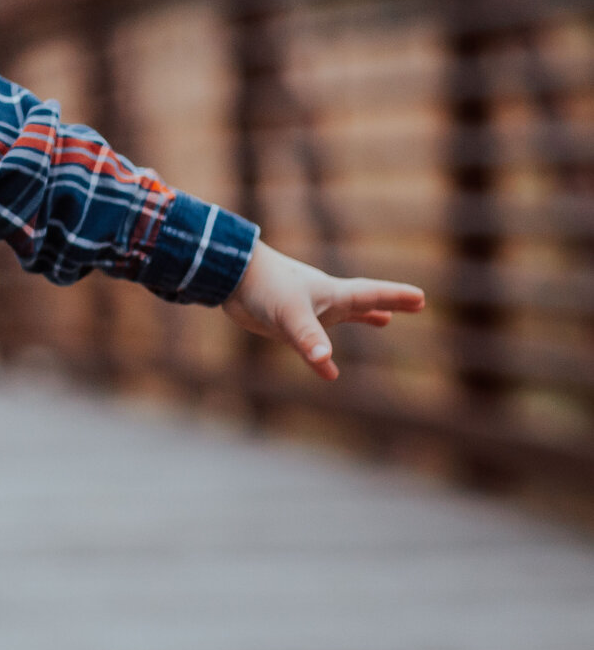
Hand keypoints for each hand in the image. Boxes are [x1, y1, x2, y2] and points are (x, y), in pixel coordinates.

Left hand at [220, 240, 425, 380]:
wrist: (228, 276)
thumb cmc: (263, 287)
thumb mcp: (290, 314)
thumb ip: (308, 338)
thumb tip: (324, 362)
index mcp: (332, 293)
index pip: (372, 294)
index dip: (396, 296)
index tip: (421, 298)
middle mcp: (323, 300)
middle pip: (363, 302)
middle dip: (388, 302)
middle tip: (413, 302)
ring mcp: (306, 310)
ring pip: (341, 316)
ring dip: (362, 317)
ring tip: (384, 320)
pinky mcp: (287, 323)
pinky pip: (313, 342)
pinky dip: (323, 356)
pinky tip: (329, 373)